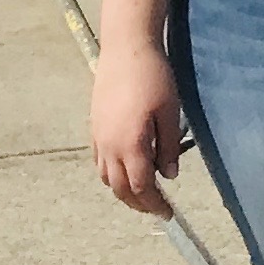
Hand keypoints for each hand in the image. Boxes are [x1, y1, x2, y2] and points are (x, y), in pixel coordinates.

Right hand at [91, 44, 184, 220]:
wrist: (125, 51)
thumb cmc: (153, 78)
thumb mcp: (170, 111)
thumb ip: (169, 146)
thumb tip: (170, 175)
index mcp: (130, 145)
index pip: (142, 186)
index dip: (155, 203)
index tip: (168, 213)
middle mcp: (109, 147)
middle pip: (121, 188)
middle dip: (139, 203)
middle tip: (157, 210)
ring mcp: (98, 139)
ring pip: (107, 178)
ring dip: (124, 191)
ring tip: (143, 195)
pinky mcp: (94, 129)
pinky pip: (99, 163)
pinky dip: (111, 175)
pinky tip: (124, 172)